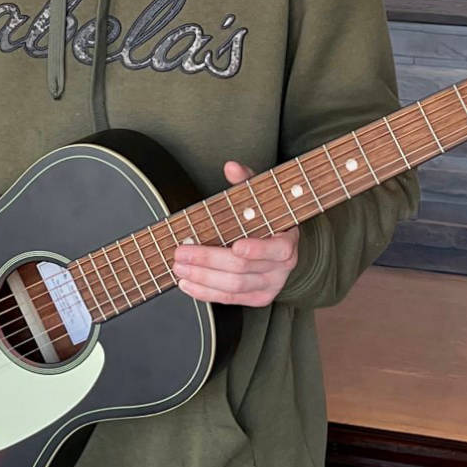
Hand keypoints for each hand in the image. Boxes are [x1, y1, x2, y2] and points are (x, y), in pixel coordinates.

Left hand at [172, 160, 299, 306]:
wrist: (280, 244)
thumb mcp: (260, 197)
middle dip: (208, 260)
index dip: (257, 249)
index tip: (236, 246)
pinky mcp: (258, 299)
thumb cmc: (266, 218)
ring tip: (179, 267)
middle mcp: (282, 268)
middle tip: (181, 252)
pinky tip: (186, 283)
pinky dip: (205, 293)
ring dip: (202, 278)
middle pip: (243, 268)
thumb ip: (246, 181)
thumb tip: (232, 166)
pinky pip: (229, 300)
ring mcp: (270, 286)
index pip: (277, 249)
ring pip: (233, 288)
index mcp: (287, 241)